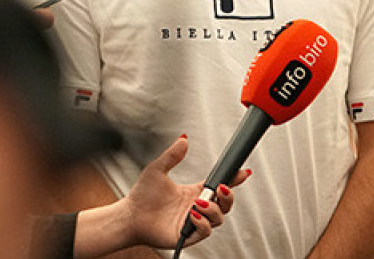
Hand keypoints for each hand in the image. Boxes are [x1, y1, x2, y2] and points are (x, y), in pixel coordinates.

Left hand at [126, 136, 248, 247]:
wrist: (130, 216)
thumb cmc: (142, 196)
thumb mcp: (158, 169)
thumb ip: (173, 155)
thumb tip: (183, 139)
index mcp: (194, 192)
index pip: (219, 186)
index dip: (233, 179)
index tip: (243, 171)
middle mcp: (196, 207)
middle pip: (225, 204)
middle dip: (229, 196)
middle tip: (221, 187)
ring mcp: (193, 221)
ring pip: (218, 218)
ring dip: (212, 209)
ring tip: (198, 201)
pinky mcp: (187, 235)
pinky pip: (204, 232)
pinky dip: (202, 223)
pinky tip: (192, 213)